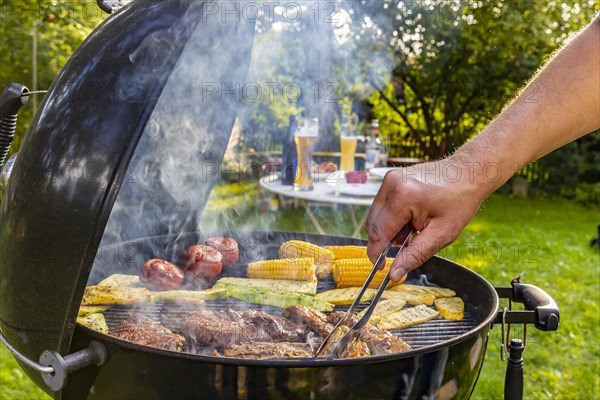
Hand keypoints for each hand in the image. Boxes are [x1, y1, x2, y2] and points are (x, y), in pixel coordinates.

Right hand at [366, 159, 484, 280]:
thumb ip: (415, 255)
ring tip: (415, 227)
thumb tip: (394, 274)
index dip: (376, 254)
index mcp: (402, 198)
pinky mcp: (391, 178)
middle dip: (387, 240)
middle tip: (410, 242)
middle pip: (373, 224)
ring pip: (376, 216)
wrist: (467, 173)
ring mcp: (389, 179)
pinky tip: (411, 217)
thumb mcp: (441, 234)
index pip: (378, 233)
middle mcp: (391, 185)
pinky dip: (392, 217)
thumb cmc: (459, 201)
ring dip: (390, 228)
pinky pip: (382, 205)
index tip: (380, 268)